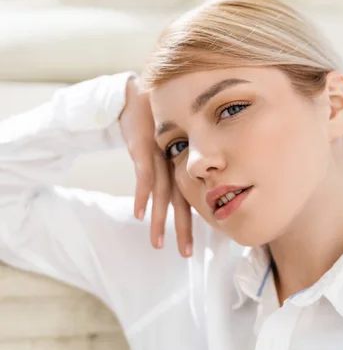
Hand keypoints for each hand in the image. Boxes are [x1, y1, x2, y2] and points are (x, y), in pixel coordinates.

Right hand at [119, 76, 192, 257]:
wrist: (138, 96)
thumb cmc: (153, 124)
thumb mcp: (168, 145)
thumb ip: (173, 166)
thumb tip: (179, 191)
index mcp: (184, 165)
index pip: (193, 198)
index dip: (195, 222)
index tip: (196, 246)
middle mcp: (175, 163)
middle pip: (181, 201)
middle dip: (183, 228)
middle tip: (186, 254)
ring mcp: (160, 157)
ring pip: (162, 194)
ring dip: (160, 220)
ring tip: (158, 244)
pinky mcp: (143, 149)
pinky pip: (144, 176)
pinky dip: (142, 196)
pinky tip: (140, 215)